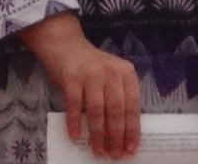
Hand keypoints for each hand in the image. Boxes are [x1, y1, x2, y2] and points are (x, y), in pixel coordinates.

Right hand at [18, 13, 141, 159]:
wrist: (65, 44)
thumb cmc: (91, 65)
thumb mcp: (112, 75)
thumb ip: (118, 97)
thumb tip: (122, 134)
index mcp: (126, 73)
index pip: (133, 106)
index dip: (132, 130)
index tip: (130, 149)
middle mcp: (111, 72)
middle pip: (116, 110)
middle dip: (115, 136)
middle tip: (114, 154)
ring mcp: (90, 74)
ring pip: (97, 111)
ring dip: (97, 134)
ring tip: (98, 150)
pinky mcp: (71, 77)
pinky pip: (74, 105)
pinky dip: (75, 122)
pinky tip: (75, 136)